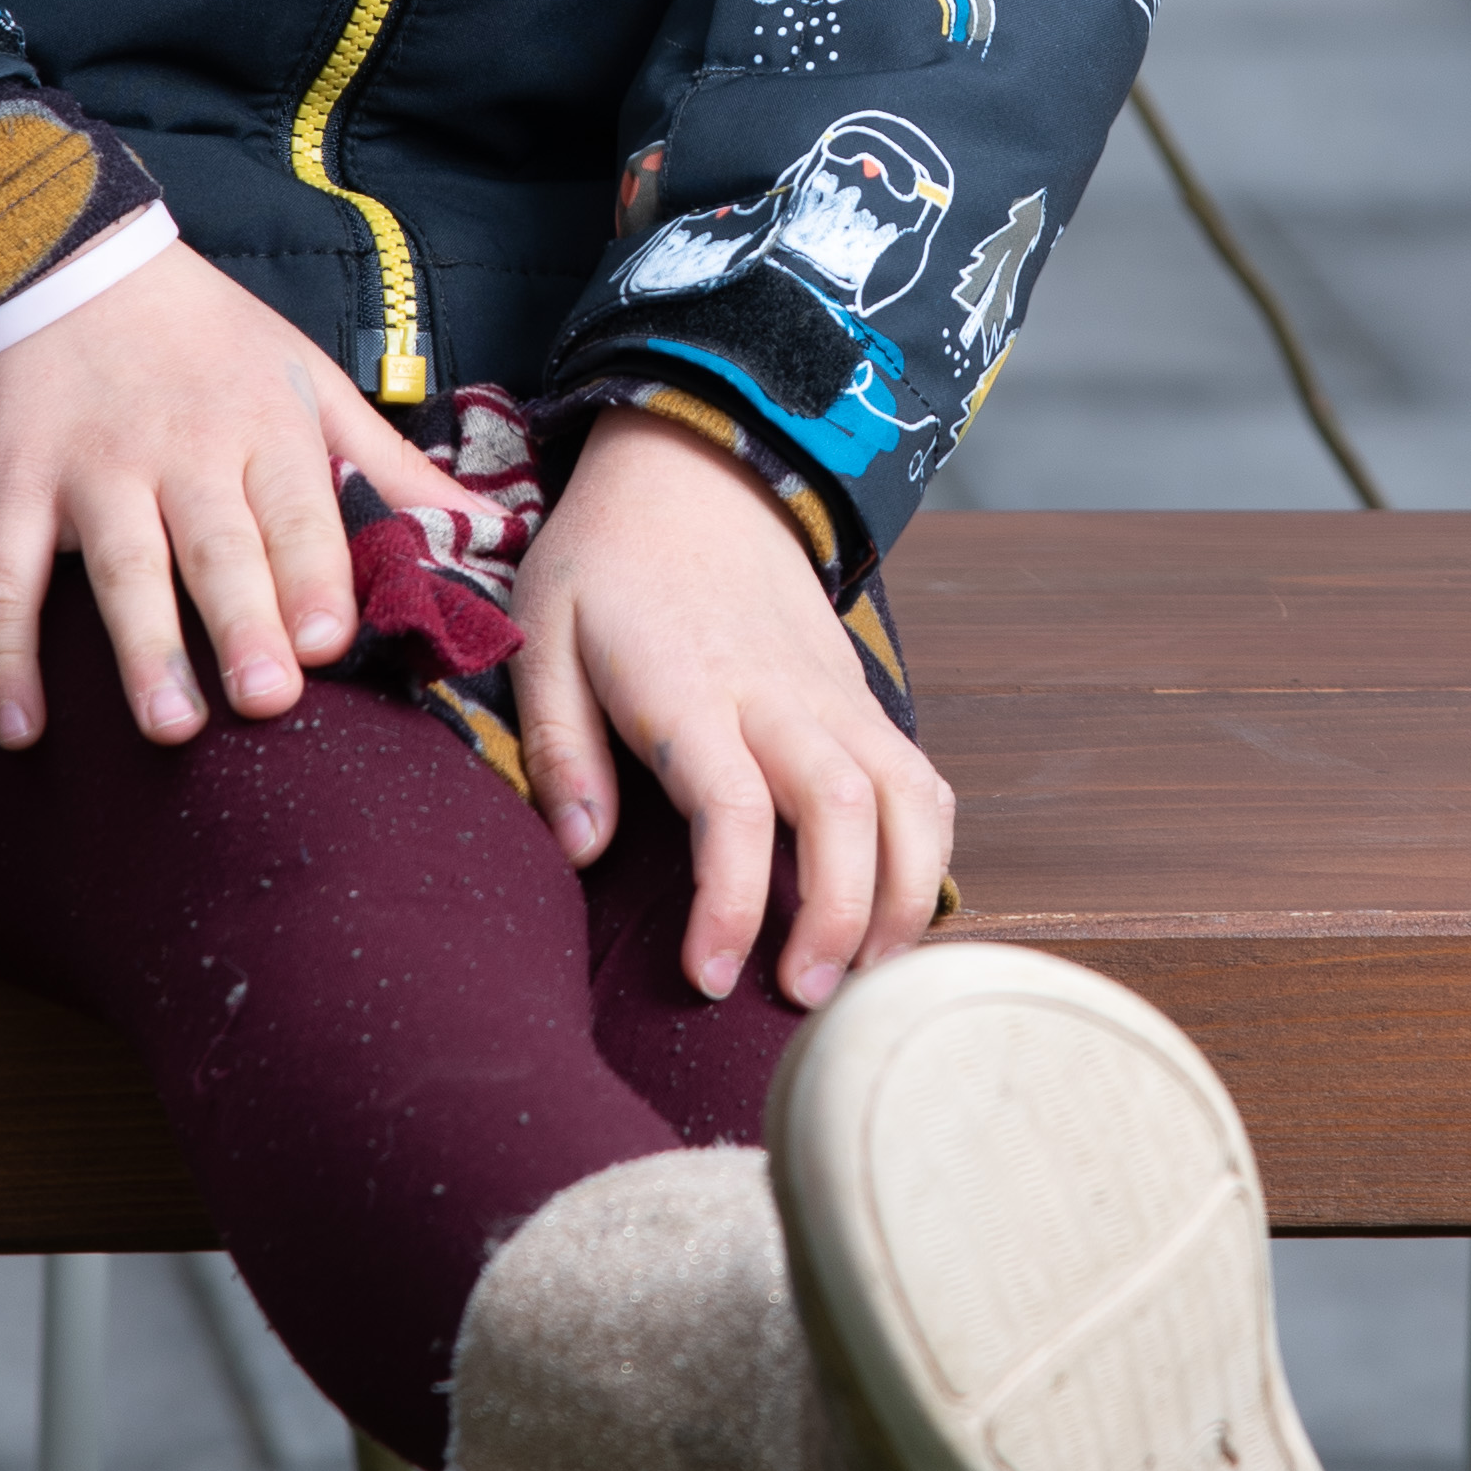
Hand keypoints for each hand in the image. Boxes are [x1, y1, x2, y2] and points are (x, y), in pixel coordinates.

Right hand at [0, 254, 455, 751]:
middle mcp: (180, 453)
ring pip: (120, 568)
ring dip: (144, 649)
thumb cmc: (209, 339)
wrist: (68, 259)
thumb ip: (393, 468)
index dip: (316, 572)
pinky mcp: (13, 490)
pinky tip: (21, 729)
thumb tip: (496, 532)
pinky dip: (6, 655)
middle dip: (244, 622)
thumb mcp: (310, 382)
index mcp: (264, 427)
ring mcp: (91, 474)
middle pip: (216, 547)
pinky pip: (6, 579)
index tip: (334, 640)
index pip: (297, 509)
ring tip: (170, 726)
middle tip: (268, 699)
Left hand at [509, 408, 953, 1007]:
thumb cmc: (605, 563)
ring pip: (910, 798)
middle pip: (846, 811)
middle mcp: (778, 693)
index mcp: (689, 686)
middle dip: (840, 916)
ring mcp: (834, 693)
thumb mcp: (541, 634)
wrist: (695, 469)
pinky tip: (896, 911)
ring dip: (904, 894)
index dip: (731, 904)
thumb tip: (579, 851)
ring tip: (866, 973)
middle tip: (806, 1000)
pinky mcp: (861, 694)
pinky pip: (923, 779)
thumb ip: (559, 746)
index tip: (710, 980)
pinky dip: (929, 851)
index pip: (733, 808)